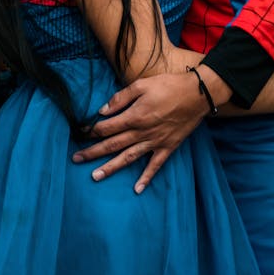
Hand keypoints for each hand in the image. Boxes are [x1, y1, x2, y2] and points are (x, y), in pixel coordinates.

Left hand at [72, 72, 210, 192]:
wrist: (197, 94)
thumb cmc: (168, 85)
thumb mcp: (142, 84)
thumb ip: (121, 98)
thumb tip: (103, 111)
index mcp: (134, 116)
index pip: (107, 127)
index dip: (92, 130)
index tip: (80, 133)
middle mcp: (142, 132)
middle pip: (113, 144)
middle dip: (93, 152)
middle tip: (76, 159)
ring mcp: (155, 142)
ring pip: (129, 158)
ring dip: (111, 168)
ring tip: (95, 176)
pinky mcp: (168, 147)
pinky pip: (155, 166)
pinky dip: (146, 178)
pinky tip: (137, 189)